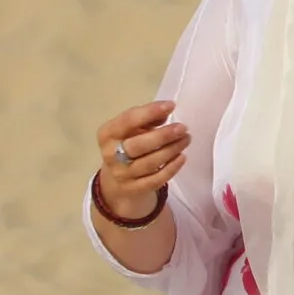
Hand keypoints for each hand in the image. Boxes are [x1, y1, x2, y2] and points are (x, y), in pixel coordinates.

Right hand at [95, 100, 187, 219]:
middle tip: (183, 128)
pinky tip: (182, 157)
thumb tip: (166, 110)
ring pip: (149, 163)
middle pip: (137, 145)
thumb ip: (147, 118)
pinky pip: (155, 179)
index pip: (128, 121)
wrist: (117, 179)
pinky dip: (171, 168)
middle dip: (163, 136)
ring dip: (171, 150)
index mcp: (108, 134)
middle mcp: (111, 155)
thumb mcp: (132, 129)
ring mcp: (121, 174)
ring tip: (186, 139)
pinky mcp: (134, 189)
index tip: (171, 105)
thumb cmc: (129, 144)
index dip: (150, 112)